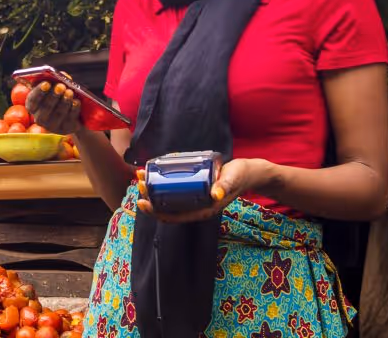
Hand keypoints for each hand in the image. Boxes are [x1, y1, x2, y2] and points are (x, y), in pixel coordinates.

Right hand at [24, 80, 80, 134]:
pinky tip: (76, 101)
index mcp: (32, 106)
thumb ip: (56, 80)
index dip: (39, 92)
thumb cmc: (59, 95)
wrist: (72, 112)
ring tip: (70, 92)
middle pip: (45, 108)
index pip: (32, 100)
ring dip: (64, 102)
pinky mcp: (65, 129)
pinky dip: (73, 109)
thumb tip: (62, 75)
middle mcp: (40, 118)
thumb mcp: (55, 86)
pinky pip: (69, 120)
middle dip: (53, 96)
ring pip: (58, 114)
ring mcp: (52, 126)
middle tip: (61, 86)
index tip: (46, 83)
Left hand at [136, 158, 272, 222]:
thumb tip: (215, 193)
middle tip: (139, 183)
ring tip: (141, 175)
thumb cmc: (240, 177)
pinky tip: (154, 171)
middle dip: (150, 197)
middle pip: (168, 207)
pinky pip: (175, 187)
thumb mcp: (233, 180)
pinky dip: (162, 181)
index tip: (143, 202)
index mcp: (203, 210)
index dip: (157, 212)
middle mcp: (196, 206)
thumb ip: (225, 186)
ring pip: (169, 197)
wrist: (248, 172)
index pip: (175, 216)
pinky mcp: (193, 186)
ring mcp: (194, 197)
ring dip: (153, 189)